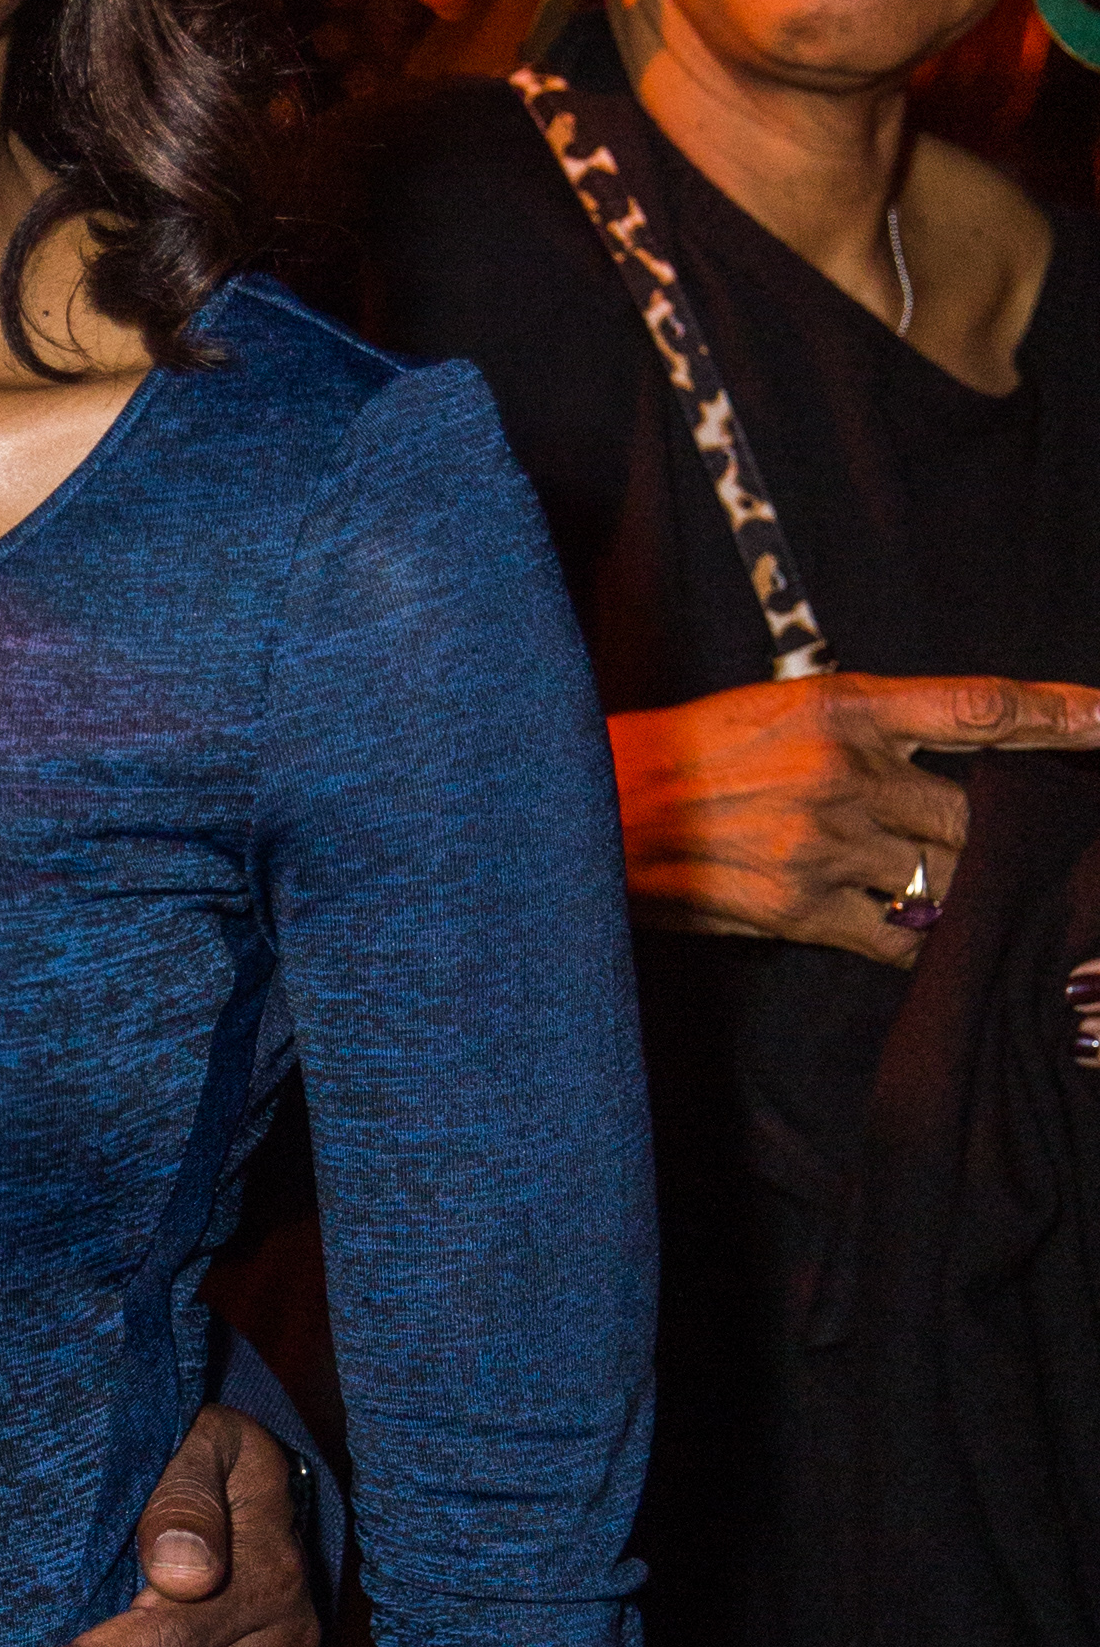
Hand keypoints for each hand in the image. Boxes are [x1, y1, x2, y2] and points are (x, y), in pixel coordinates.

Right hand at [612, 671, 1099, 963]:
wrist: (595, 807)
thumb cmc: (691, 756)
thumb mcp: (782, 711)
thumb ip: (869, 733)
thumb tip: (952, 768)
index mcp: (846, 706)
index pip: (982, 708)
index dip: (1063, 715)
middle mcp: (846, 771)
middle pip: (975, 815)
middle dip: (1004, 838)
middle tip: (1025, 849)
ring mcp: (826, 843)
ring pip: (945, 878)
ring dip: (959, 892)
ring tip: (954, 895)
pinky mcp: (800, 908)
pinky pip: (897, 936)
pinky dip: (915, 941)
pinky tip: (914, 938)